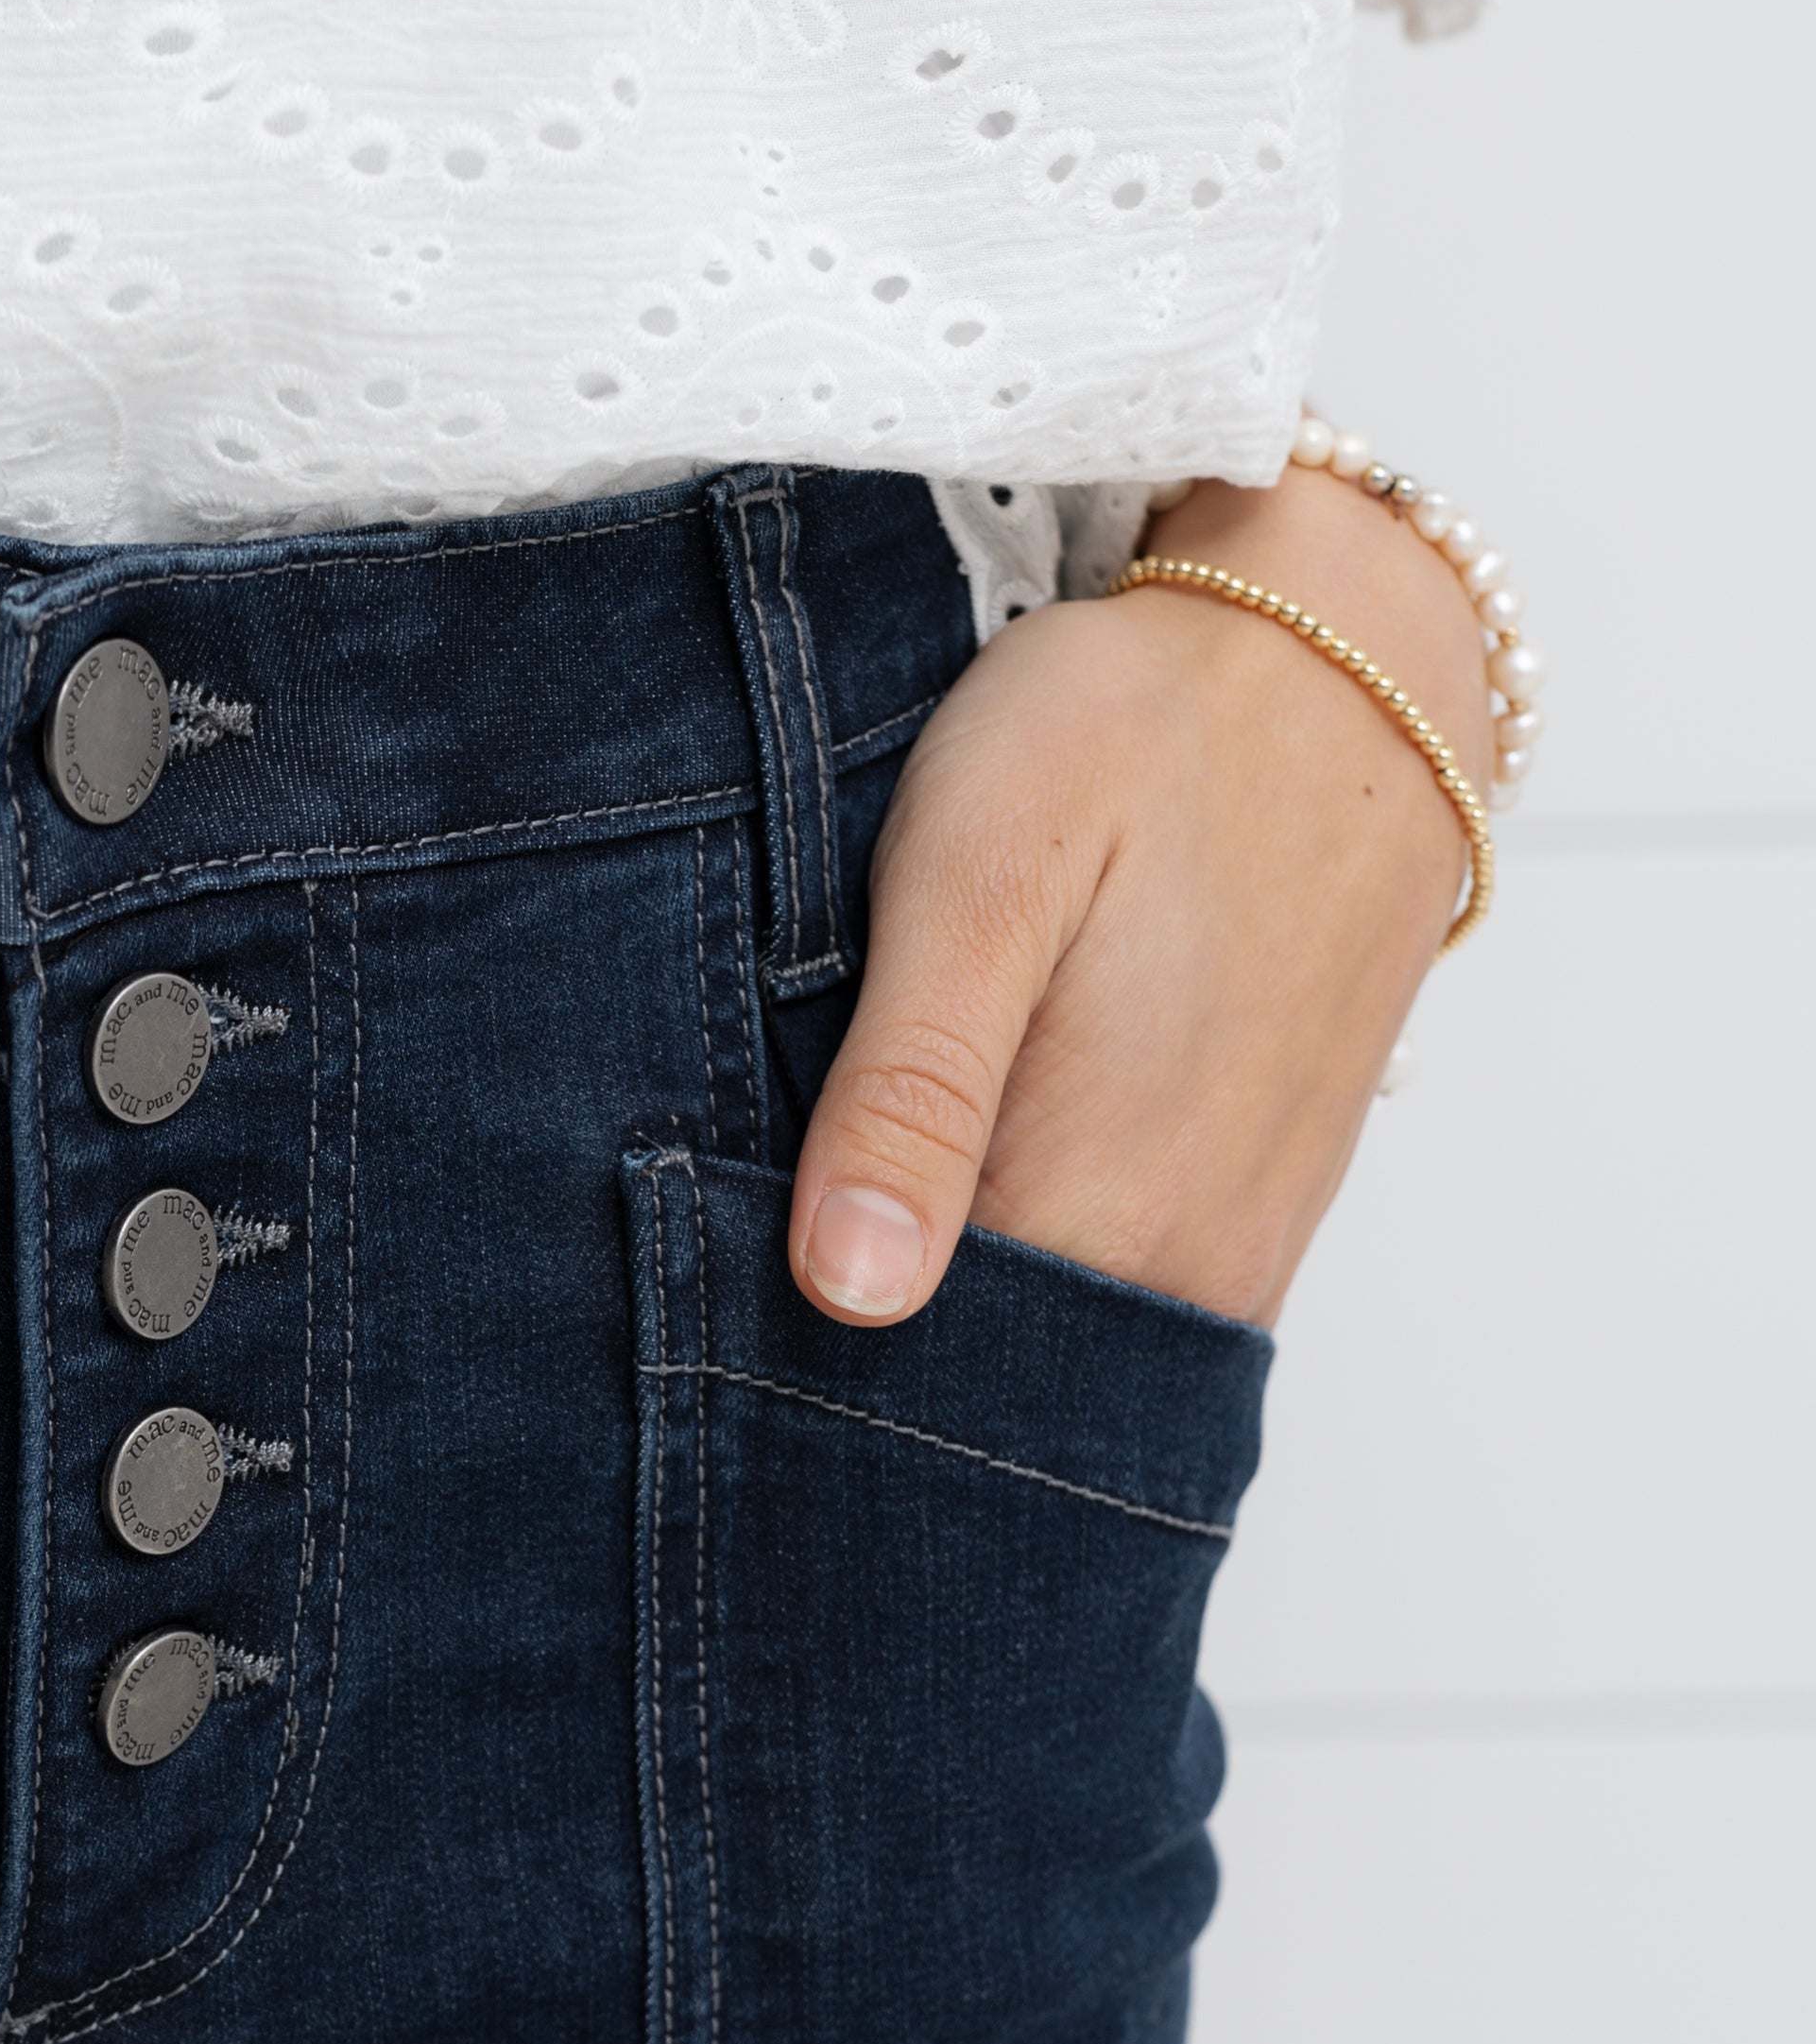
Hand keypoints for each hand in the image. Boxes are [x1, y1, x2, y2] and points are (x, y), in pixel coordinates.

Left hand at [789, 468, 1496, 1332]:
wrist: (1347, 654)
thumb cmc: (1135, 734)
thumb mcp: (979, 878)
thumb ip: (912, 1093)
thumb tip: (850, 1294)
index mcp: (1096, 1210)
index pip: (900, 1387)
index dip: (779, 1363)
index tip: (696, 1299)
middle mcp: (1186, 1267)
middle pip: (975, 1389)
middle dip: (853, 1361)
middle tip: (744, 1254)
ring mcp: (1238, 1245)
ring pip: (1048, 1351)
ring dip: (940, 1311)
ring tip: (840, 1212)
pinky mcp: (1261, 1201)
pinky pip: (1119, 1296)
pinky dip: (1023, 1270)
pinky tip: (951, 1193)